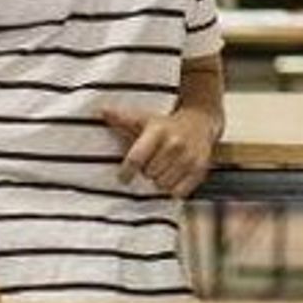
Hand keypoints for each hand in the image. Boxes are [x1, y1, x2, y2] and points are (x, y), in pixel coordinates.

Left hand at [101, 100, 223, 198]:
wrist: (201, 121)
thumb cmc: (166, 124)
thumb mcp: (144, 119)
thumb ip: (122, 119)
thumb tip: (101, 111)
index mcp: (158, 130)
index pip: (137, 158)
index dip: (127, 172)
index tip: (123, 177)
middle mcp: (174, 143)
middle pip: (149, 174)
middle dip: (146, 172)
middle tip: (150, 165)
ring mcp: (189, 157)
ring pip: (163, 184)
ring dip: (159, 181)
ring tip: (161, 170)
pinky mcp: (200, 168)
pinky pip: (179, 191)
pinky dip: (173, 188)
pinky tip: (173, 176)